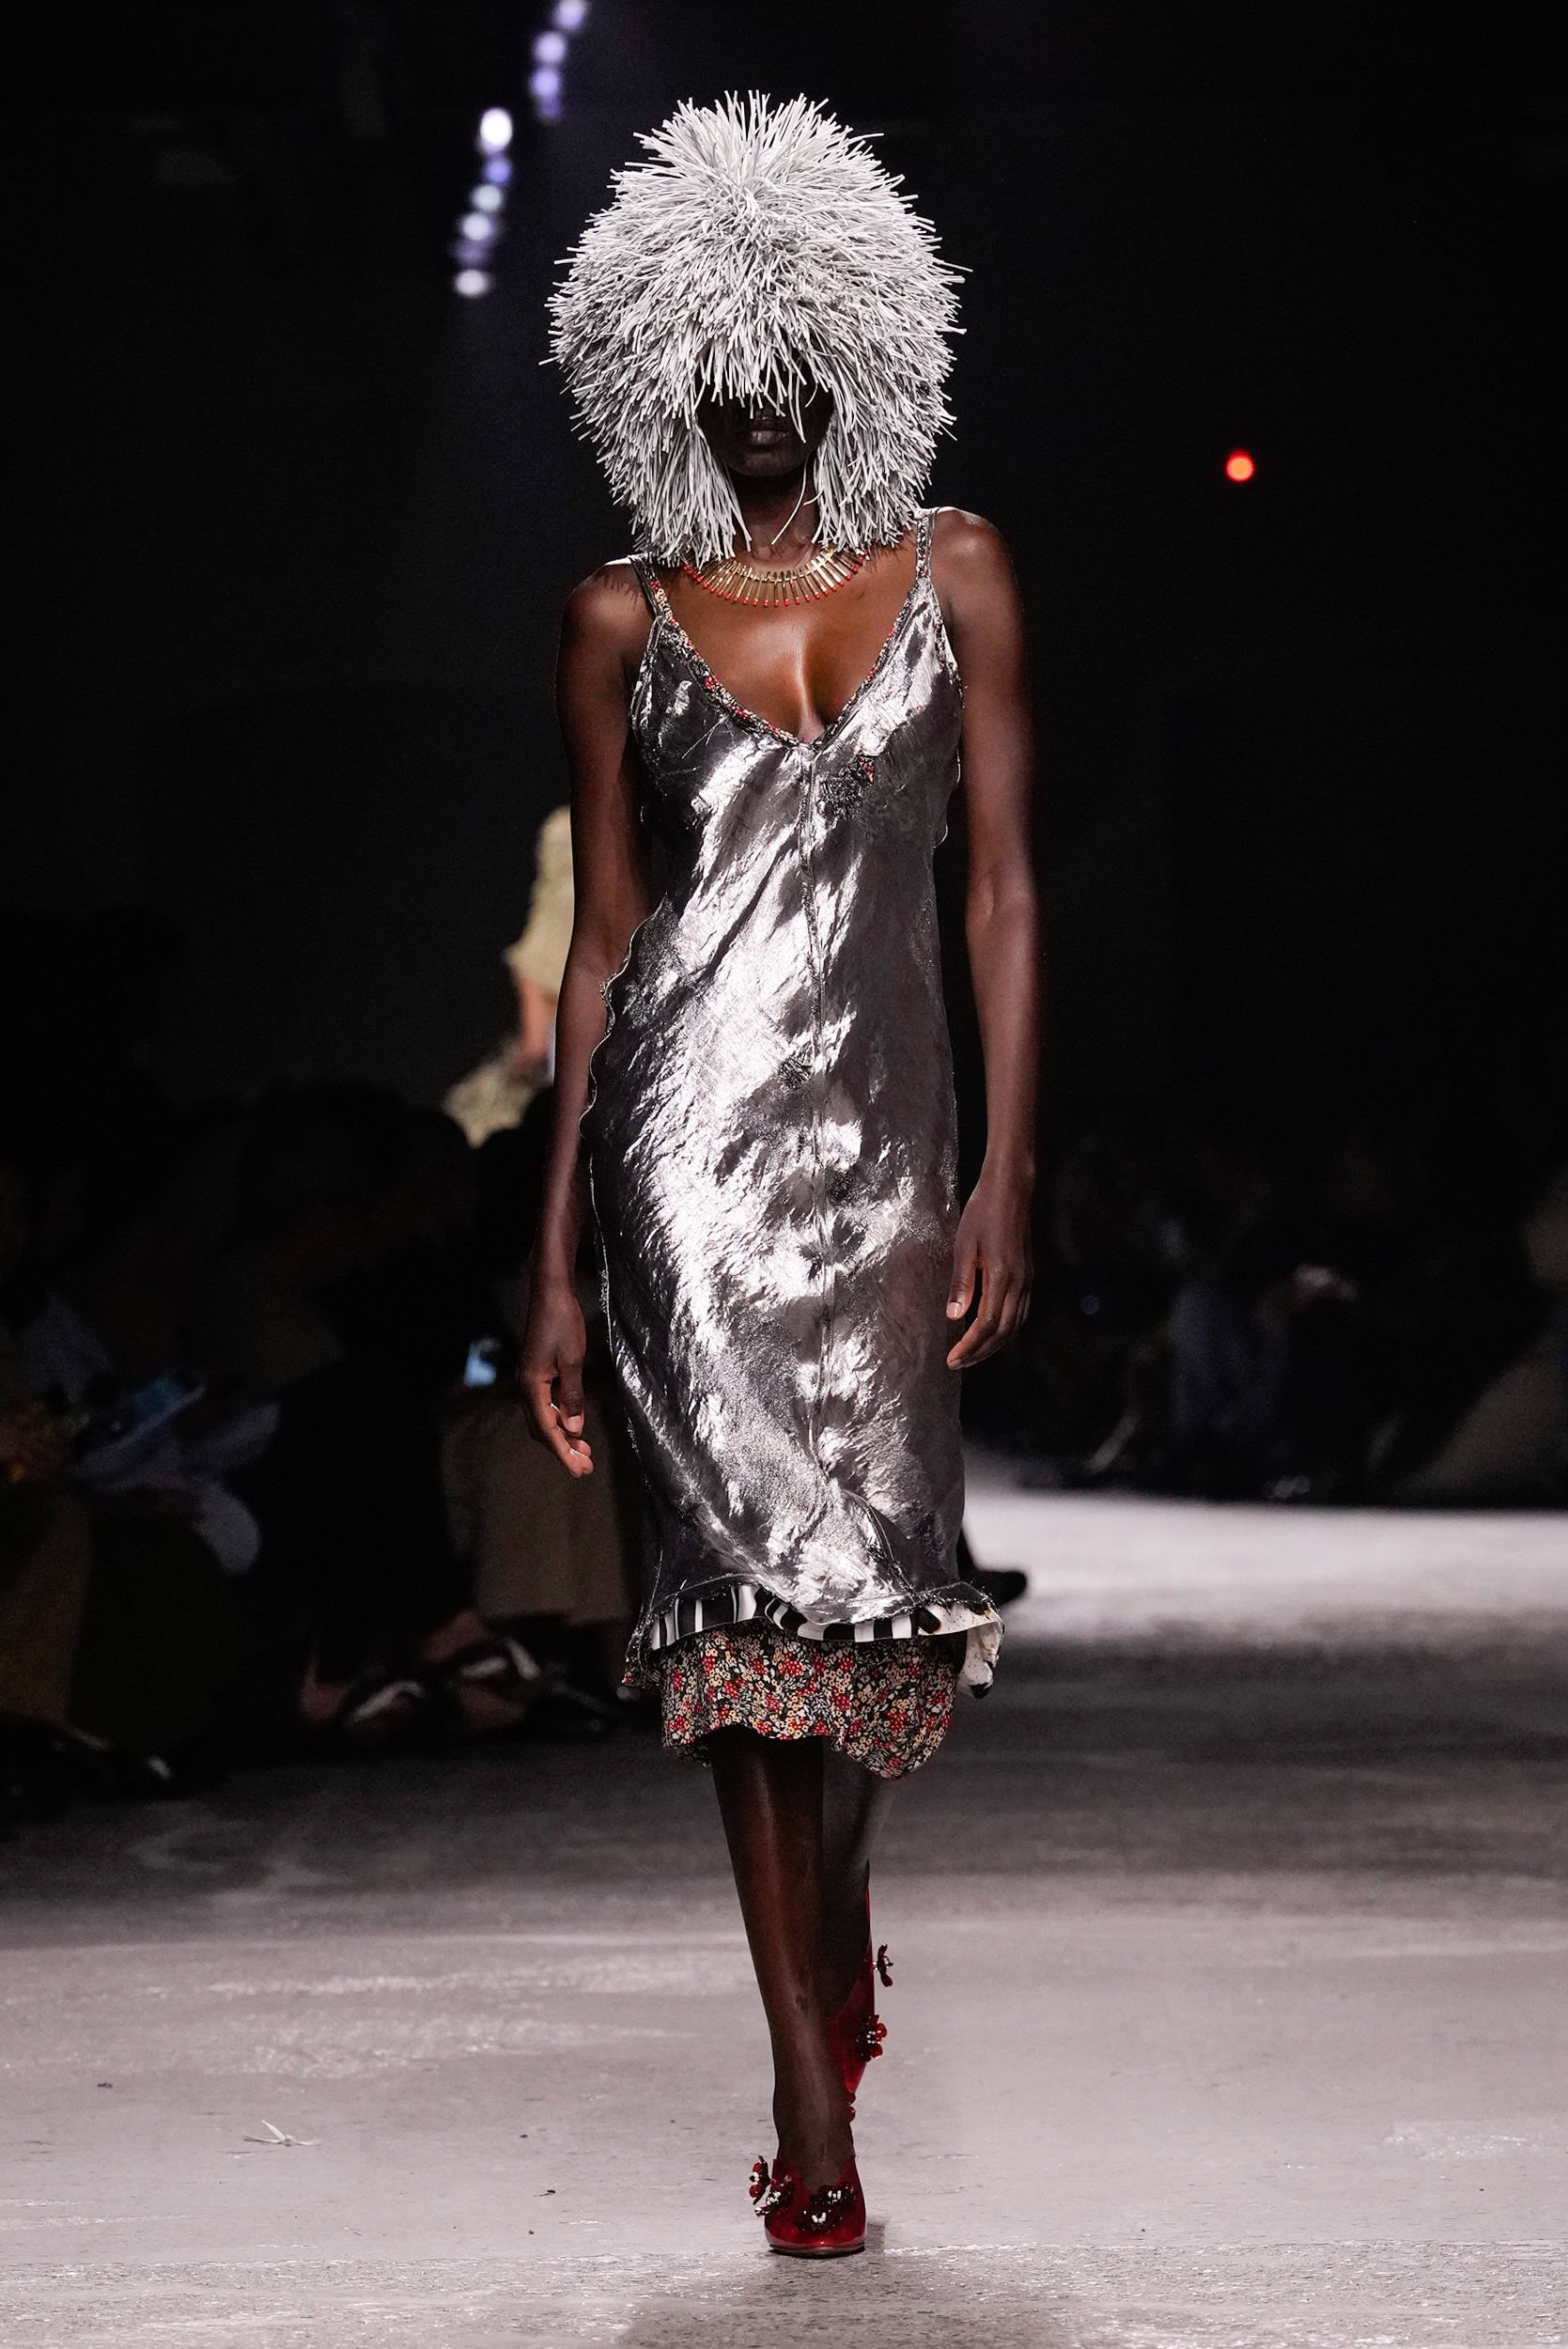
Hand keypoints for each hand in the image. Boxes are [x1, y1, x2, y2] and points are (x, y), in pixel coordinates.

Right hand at [520, 1273, 594, 1475]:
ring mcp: (529, 1380)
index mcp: (531, 1386)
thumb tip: (573, 1429)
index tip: (579, 1470)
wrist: (549, 1293)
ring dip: (562, 1436)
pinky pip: (544, 1405)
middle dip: (562, 1450)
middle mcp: (526, 1386)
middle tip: (585, 1467)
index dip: (563, 1453)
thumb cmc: (562, 1322)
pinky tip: (573, 1424)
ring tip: (583, 1451)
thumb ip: (572, 1396)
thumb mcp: (573, 1361)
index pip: (547, 1430)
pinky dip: (559, 1419)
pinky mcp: (535, 1373)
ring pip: (542, 1418)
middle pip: (541, 1429)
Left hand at [946, 1171, 1032, 1368]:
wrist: (1011, 1189)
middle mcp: (1019, 1283)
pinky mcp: (1028, 1275)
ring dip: (994, 1344)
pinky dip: (1007, 1329)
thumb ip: (960, 1283)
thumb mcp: (964, 1245)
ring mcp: (1027, 1280)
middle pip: (1003, 1332)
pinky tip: (992, 1331)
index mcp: (1001, 1276)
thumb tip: (953, 1317)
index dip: (969, 1346)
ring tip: (973, 1354)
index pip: (986, 1324)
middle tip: (958, 1363)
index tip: (952, 1359)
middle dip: (980, 1352)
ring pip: (1015, 1325)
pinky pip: (1021, 1312)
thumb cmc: (983, 1212)